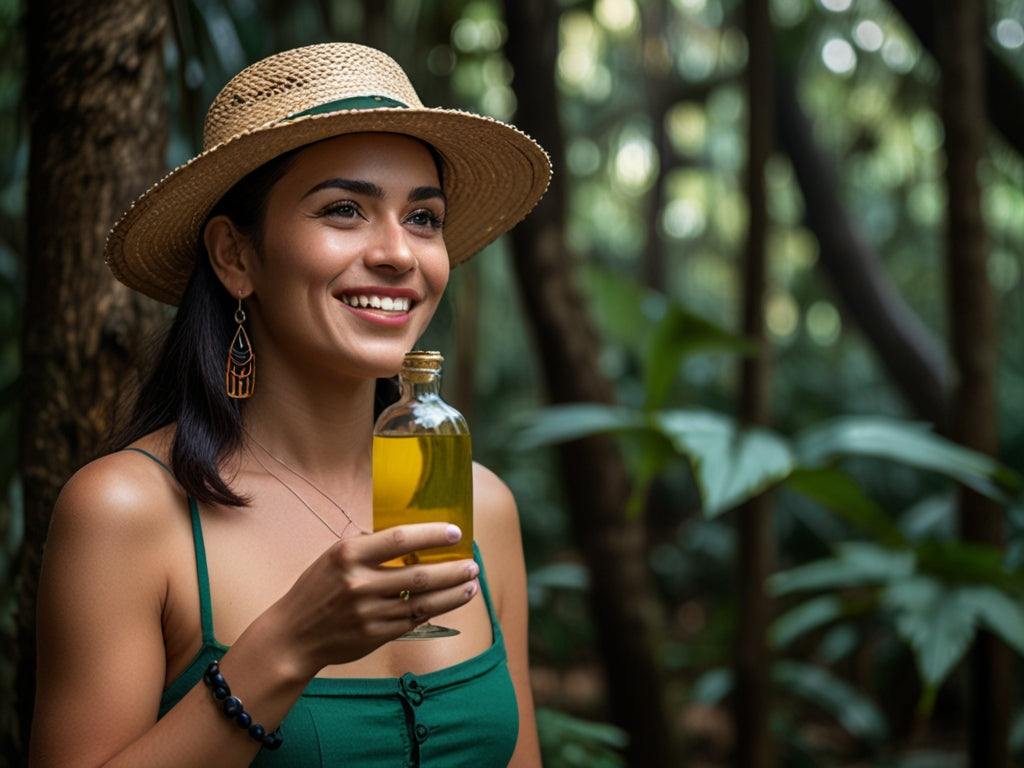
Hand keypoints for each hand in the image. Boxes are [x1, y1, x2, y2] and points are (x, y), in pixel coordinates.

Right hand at [267, 523, 479, 673]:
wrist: (293, 635)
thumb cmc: (318, 588)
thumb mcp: (336, 556)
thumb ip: (370, 546)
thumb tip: (414, 534)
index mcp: (349, 555)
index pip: (399, 539)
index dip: (432, 534)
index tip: (456, 532)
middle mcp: (359, 584)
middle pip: (420, 574)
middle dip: (453, 569)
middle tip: (474, 564)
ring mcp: (369, 613)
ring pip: (423, 602)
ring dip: (453, 593)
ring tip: (471, 585)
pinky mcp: (375, 635)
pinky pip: (413, 620)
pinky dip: (435, 610)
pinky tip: (449, 602)